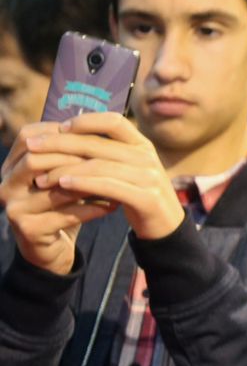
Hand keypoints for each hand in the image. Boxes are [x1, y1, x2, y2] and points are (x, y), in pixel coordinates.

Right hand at [0, 121, 108, 274]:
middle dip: (75, 158)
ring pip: (52, 186)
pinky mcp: (27, 229)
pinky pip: (64, 214)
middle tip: (110, 160)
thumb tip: (102, 118)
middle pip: (38, 158)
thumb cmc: (63, 204)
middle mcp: (5, 182)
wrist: (54, 248)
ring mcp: (12, 206)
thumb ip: (72, 150)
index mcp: (11, 164)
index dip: (64, 134)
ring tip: (116, 183)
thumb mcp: (65, 174)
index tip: (99, 137)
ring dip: (87, 184)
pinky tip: (112, 206)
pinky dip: (91, 209)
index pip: (32, 136)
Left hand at [25, 112, 184, 240]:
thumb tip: (67, 137)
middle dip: (61, 144)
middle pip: (99, 144)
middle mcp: (148, 157)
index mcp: (143, 145)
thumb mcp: (127, 168)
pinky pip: (109, 186)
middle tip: (33, 148)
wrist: (166, 226)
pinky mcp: (147, 198)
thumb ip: (107, 153)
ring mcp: (150, 177)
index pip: (114, 121)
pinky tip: (64, 185)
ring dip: (66, 169)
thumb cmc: (138, 194)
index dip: (86, 121)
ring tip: (43, 176)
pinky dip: (83, 184)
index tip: (61, 127)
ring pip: (100, 166)